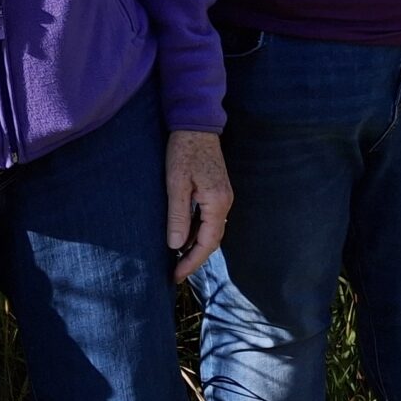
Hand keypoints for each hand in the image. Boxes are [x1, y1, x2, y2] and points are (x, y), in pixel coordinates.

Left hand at [166, 129, 232, 282]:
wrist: (197, 124)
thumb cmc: (184, 151)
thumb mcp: (176, 184)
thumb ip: (178, 216)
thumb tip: (176, 246)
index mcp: (217, 203)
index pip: (207, 243)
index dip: (192, 261)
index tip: (176, 275)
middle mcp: (225, 203)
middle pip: (213, 240)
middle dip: (194, 258)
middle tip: (175, 273)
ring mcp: (223, 196)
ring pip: (211, 230)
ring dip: (196, 246)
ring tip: (177, 259)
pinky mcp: (217, 191)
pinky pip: (209, 219)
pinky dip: (198, 232)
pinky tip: (183, 237)